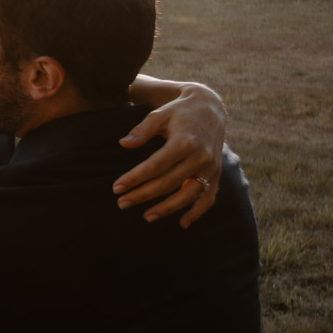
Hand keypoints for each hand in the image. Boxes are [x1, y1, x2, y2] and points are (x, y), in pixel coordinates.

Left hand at [114, 82, 225, 227]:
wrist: (209, 108)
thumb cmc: (177, 112)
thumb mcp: (159, 114)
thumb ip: (142, 130)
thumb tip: (123, 144)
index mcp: (184, 142)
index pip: (155, 166)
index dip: (135, 178)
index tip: (116, 188)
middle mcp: (200, 157)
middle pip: (168, 182)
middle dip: (143, 195)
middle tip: (122, 203)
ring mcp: (210, 168)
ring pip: (188, 195)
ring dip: (167, 208)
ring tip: (146, 216)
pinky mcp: (216, 174)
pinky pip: (208, 198)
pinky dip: (197, 212)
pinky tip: (182, 223)